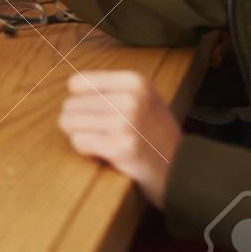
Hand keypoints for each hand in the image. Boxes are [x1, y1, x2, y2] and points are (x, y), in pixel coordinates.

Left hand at [58, 71, 182, 208]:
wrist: (182, 170)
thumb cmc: (153, 134)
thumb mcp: (141, 99)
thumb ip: (109, 88)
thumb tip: (68, 86)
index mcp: (135, 81)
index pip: (77, 83)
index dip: (81, 100)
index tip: (98, 112)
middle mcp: (131, 98)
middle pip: (70, 104)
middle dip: (79, 120)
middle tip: (102, 131)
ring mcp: (126, 123)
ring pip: (69, 122)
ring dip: (81, 135)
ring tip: (104, 140)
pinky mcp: (121, 147)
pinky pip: (78, 142)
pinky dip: (87, 149)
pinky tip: (106, 152)